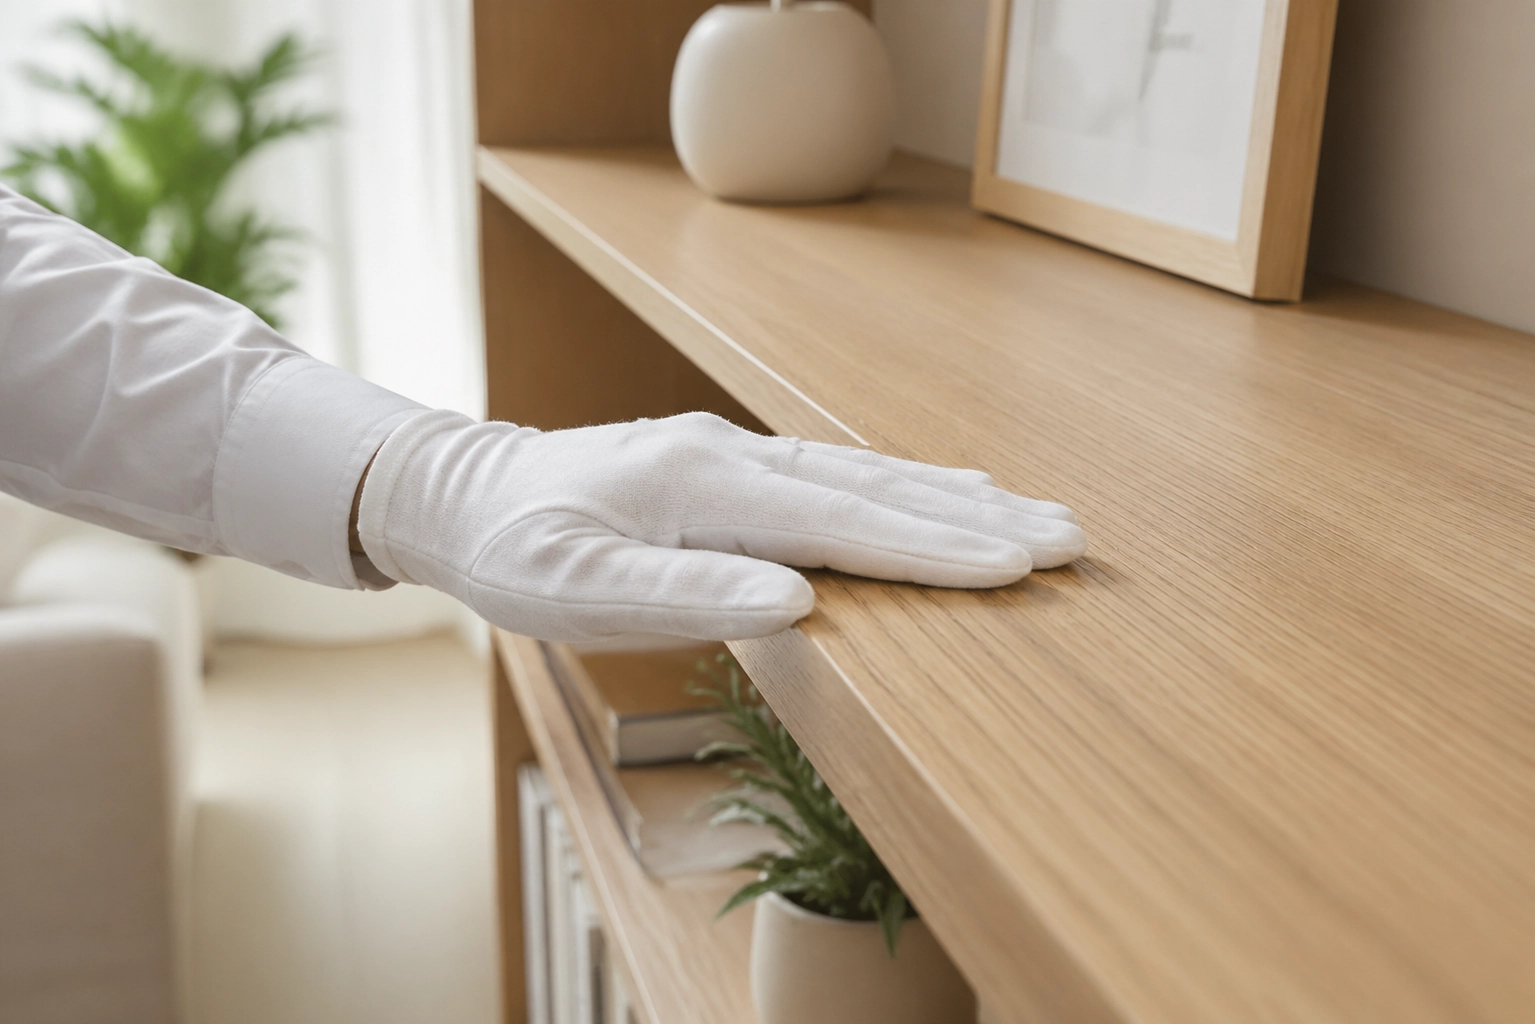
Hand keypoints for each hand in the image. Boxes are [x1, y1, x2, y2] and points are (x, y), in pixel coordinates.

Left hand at [357, 411, 1085, 641]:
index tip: (1014, 569)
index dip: (930, 550)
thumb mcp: (572, 588)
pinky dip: (905, 485)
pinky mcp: (737, 468)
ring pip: (869, 474)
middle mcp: (736, 455)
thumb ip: (681, 593)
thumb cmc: (518, 552)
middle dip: (974, 518)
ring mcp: (740, 454)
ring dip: (955, 498)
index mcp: (704, 485)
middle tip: (1068, 540)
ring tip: (1036, 514)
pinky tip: (944, 492)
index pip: (840, 523)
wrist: (470, 496)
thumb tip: (795, 604)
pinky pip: (840, 474)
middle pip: (876, 488)